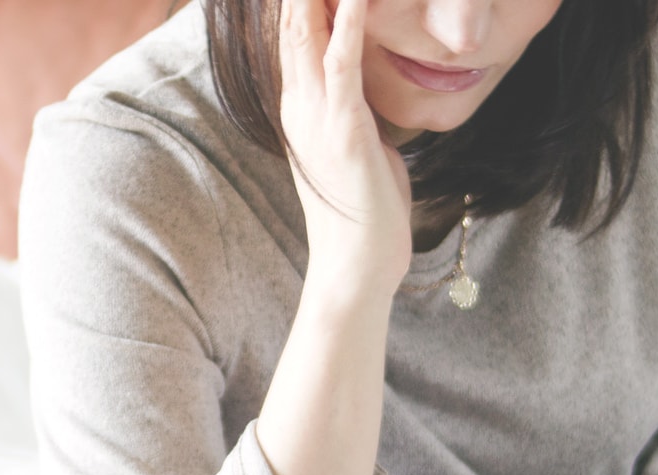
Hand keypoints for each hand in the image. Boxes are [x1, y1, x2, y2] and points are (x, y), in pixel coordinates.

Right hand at [277, 0, 412, 299]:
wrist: (357, 265)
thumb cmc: (366, 210)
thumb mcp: (361, 144)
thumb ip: (355, 108)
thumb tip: (364, 87)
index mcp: (302, 105)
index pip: (295, 32)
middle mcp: (298, 104)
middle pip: (291, 21)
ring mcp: (315, 115)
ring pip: (308, 33)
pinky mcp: (343, 128)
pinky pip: (342, 63)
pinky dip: (347, 23)